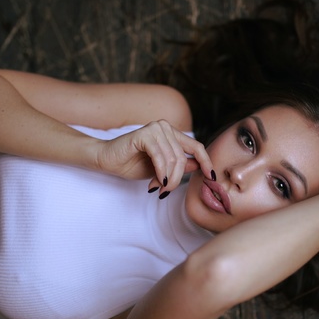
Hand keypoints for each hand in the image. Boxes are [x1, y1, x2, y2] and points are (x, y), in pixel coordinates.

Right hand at [95, 120, 213, 192]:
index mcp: (172, 133)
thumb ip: (179, 165)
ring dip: (168, 179)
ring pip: (173, 160)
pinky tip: (157, 181)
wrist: (107, 160)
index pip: (196, 147)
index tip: (212, 177)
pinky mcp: (144, 134)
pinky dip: (161, 172)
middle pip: (183, 158)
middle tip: (166, 191)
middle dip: (177, 180)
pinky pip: (160, 158)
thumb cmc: (132, 163)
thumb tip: (199, 167)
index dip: (206, 162)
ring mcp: (155, 128)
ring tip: (158, 187)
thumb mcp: (162, 169)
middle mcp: (165, 127)